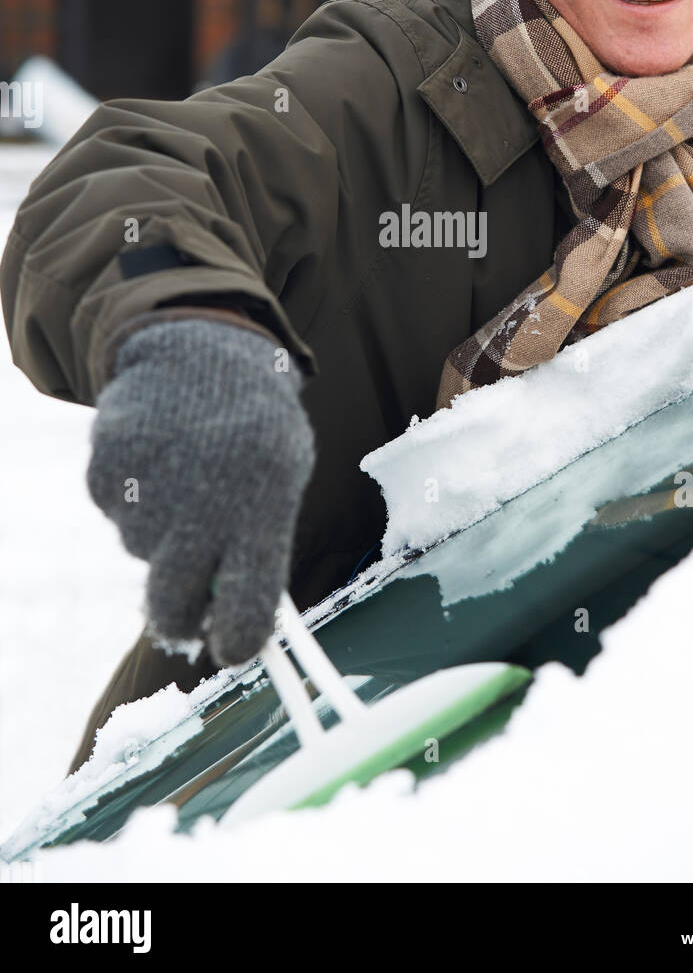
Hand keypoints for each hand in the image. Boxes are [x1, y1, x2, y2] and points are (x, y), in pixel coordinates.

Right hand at [86, 318, 315, 664]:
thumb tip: (240, 615)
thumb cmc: (255, 422)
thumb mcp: (283, 474)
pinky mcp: (106, 471)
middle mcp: (198, 507)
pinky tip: (159, 461)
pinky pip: (117, 514)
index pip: (246, 607)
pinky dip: (134, 500)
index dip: (237, 641)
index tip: (233, 648)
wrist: (202, 347)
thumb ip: (263, 541)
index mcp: (259, 510)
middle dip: (181, 617)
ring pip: (144, 554)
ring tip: (186, 481)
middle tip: (190, 605)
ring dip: (162, 536)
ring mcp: (146, 491)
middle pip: (174, 606)